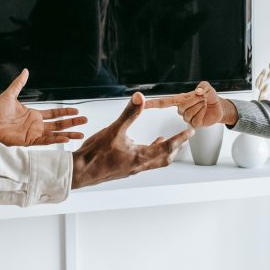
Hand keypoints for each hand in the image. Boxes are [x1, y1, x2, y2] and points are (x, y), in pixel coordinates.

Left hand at [0, 69, 86, 145]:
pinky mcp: (29, 141)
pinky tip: (66, 139)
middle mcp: (36, 125)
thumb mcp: (10, 94)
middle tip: (85, 120)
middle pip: (59, 124)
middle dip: (72, 122)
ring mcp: (34, 133)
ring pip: (56, 133)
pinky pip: (46, 141)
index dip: (65, 112)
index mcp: (33, 115)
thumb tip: (25, 71)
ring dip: (69, 133)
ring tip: (81, 134)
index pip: (54, 114)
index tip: (76, 111)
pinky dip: (56, 140)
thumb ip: (19, 83)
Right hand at [71, 93, 193, 188]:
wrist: (79, 172)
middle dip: (175, 147)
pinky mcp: (123, 170)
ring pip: (154, 162)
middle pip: (164, 158)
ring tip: (163, 141)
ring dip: (162, 151)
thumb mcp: (114, 130)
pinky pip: (142, 163)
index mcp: (140, 156)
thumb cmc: (95, 154)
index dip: (180, 139)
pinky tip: (137, 146)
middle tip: (183, 138)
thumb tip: (139, 97)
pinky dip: (148, 154)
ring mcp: (131, 169)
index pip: (168, 148)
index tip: (190, 132)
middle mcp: (138, 166)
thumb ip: (129, 114)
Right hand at [145, 81, 238, 127]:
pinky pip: (195, 121)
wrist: (219, 108)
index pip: (163, 102)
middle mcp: (181, 109)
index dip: (152, 103)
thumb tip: (198, 91)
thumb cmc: (210, 97)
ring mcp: (187, 118)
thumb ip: (204, 86)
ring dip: (200, 107)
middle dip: (195, 101)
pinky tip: (204, 113)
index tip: (142, 103)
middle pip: (182, 106)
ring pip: (189, 114)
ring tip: (204, 105)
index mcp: (179, 99)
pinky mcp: (193, 125)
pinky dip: (202, 115)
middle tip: (203, 98)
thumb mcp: (208, 87)